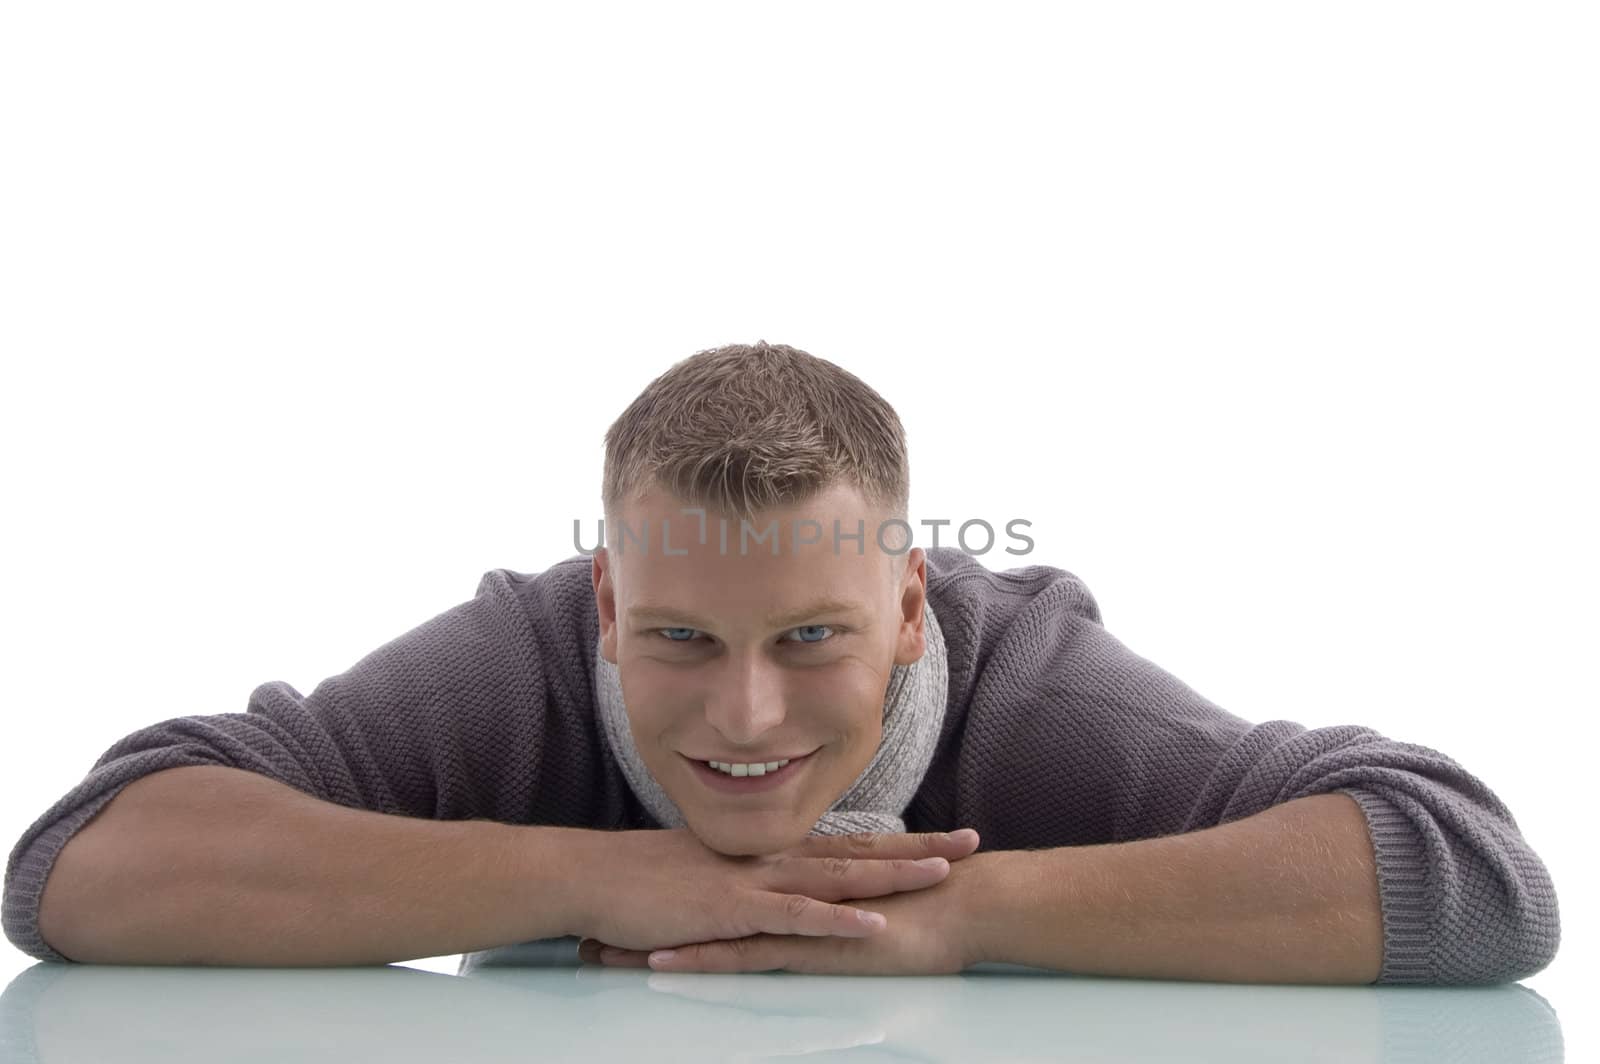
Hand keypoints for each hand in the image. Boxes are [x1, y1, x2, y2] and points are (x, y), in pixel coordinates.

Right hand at [578, 848, 998, 973]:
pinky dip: (838, 921)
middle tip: (973, 843)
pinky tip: (875, 924)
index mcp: (768, 851)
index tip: (944, 838)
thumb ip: (747, 881)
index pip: (846, 842)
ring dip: (894, 875)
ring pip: (839, 877)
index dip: (898, 841)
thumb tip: (776, 890)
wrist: (593, 878)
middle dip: (919, 849)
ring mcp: (755, 882)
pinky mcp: (735, 911)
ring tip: (945, 874)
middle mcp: (771, 859)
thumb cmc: (643, 881)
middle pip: (859, 851)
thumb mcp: (708, 876)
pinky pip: (796, 918)